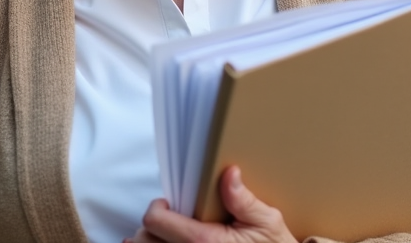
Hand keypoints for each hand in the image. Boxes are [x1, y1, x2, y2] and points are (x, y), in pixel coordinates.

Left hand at [125, 167, 297, 242]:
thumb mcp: (267, 221)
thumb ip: (243, 199)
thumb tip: (229, 173)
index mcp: (204, 242)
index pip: (154, 222)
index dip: (157, 208)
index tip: (168, 204)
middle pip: (143, 241)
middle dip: (152, 228)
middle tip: (169, 220)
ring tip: (170, 236)